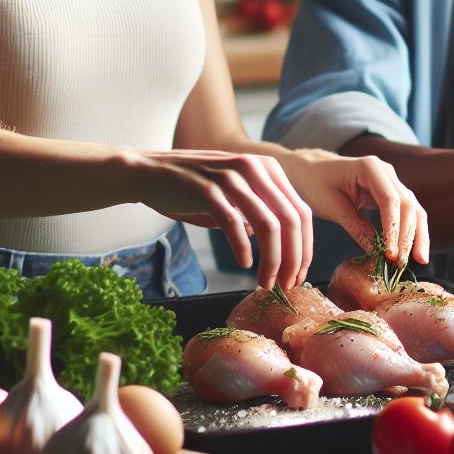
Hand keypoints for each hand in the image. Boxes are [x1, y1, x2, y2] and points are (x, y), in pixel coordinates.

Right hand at [137, 149, 312, 288]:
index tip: (299, 275)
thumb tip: (284, 246)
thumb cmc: (193, 189)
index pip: (302, 212)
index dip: (305, 248)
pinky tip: (244, 264)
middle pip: (291, 221)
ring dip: (272, 260)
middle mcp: (255, 169)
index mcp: (268, 169)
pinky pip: (235, 224)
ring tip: (266, 283)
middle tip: (287, 285)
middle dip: (293, 259)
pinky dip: (243, 249)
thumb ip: (261, 212)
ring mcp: (232, 178)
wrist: (149, 172)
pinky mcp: (207, 190)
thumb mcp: (235, 195)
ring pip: (269, 225)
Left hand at [279, 148, 430, 268]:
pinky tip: (413, 249)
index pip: (391, 201)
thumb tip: (377, 254)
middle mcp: (386, 172)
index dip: (394, 229)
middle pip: (408, 205)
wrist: (309, 169)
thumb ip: (357, 228)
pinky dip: (410, 231)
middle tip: (401, 263)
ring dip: (417, 235)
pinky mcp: (390, 193)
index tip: (391, 254)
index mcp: (370, 168)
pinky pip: (406, 212)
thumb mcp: (333, 207)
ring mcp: (391, 181)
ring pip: (413, 209)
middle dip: (409, 236)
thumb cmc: (315, 184)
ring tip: (420, 259)